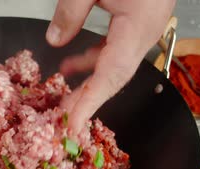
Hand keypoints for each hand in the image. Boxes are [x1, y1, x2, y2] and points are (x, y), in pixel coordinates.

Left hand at [46, 0, 174, 131]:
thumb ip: (70, 10)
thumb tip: (54, 40)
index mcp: (138, 26)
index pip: (112, 75)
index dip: (90, 103)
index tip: (72, 125)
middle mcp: (145, 32)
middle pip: (114, 76)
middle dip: (88, 100)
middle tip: (62, 122)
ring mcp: (143, 28)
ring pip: (113, 64)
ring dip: (87, 81)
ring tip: (62, 96)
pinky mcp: (136, 21)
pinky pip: (113, 48)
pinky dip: (91, 59)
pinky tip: (70, 64)